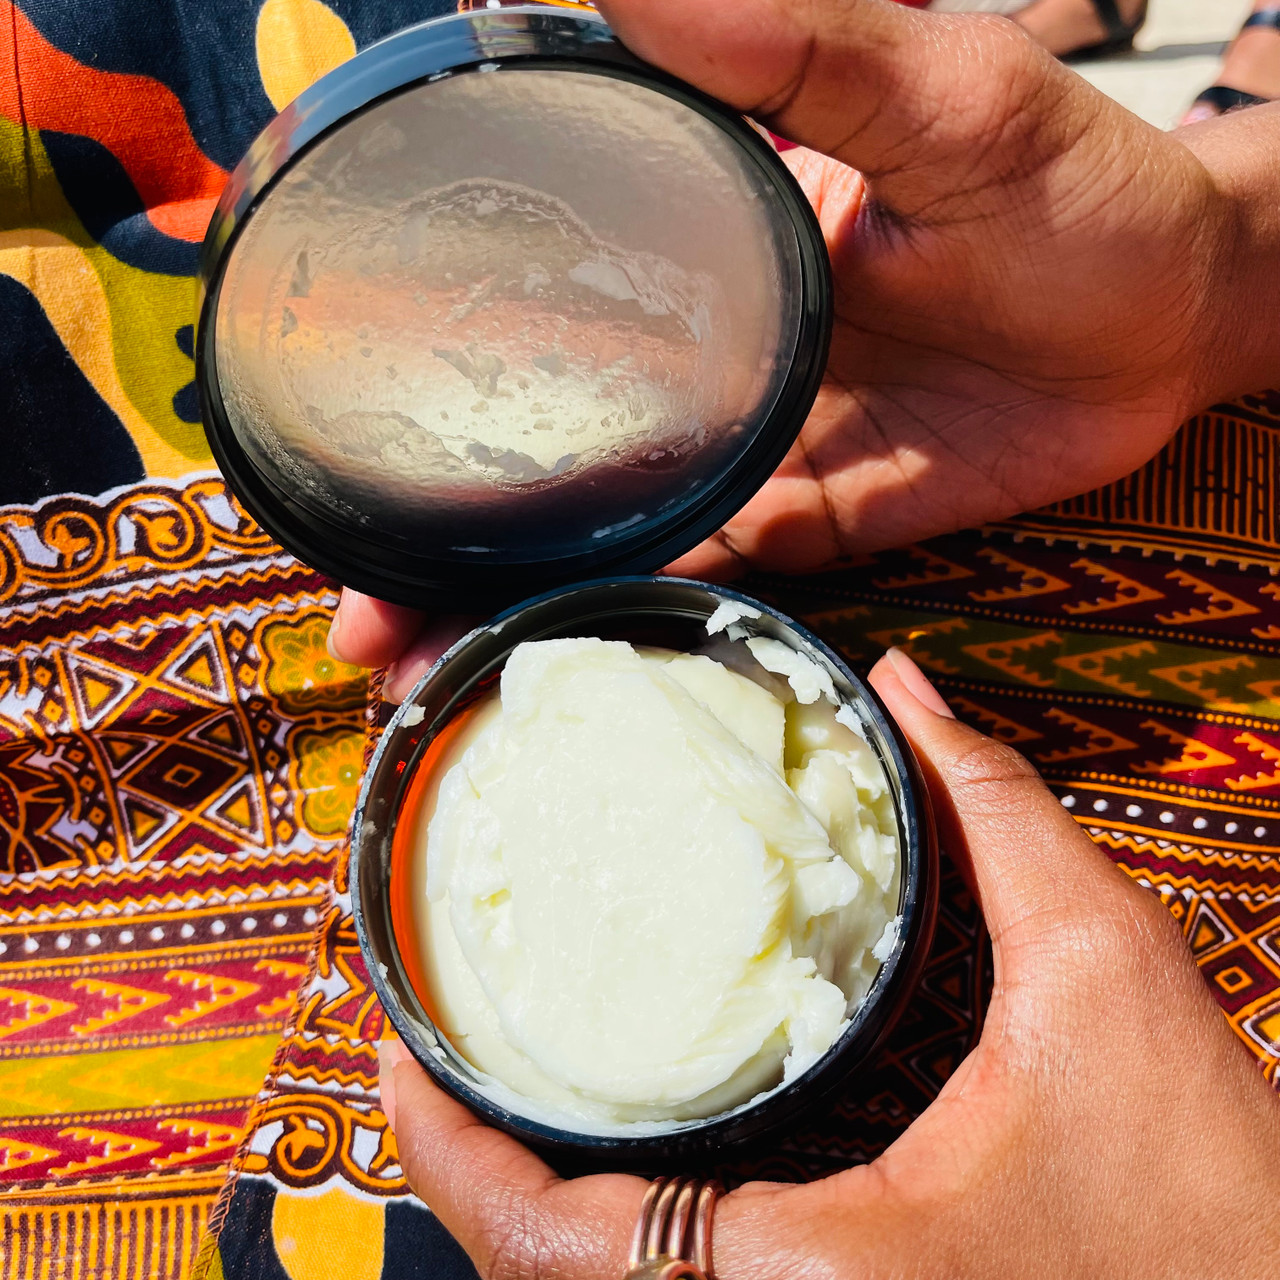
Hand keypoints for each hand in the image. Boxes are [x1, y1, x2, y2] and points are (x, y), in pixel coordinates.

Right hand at [330, 0, 1279, 684]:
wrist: (1171, 317)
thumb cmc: (1071, 179)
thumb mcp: (934, 90)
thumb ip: (792, 46)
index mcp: (702, 245)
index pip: (535, 298)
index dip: (429, 354)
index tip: (330, 413)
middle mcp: (702, 355)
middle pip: (543, 445)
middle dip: (440, 521)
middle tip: (342, 590)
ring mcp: (751, 447)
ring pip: (606, 531)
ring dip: (511, 594)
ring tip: (408, 656)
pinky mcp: (812, 523)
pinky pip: (705, 577)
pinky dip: (629, 618)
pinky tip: (550, 661)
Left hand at [380, 648, 1279, 1279]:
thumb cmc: (1219, 1222)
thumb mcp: (1111, 989)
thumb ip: (998, 817)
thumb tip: (906, 689)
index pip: (534, 1232)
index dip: (438, 1134)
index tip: (394, 1035)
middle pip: (538, 1271)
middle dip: (468, 1158)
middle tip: (436, 1039)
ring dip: (529, 1196)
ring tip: (503, 1080)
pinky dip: (608, 1231)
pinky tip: (618, 1149)